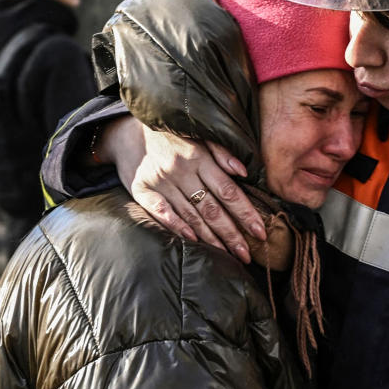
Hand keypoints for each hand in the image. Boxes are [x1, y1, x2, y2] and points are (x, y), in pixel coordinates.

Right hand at [96, 116, 265, 260]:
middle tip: (247, 255)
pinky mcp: (142, 191)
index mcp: (199, 158)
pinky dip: (177, 226)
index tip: (260, 232)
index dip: (246, 213)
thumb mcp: (199, 136)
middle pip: (212, 208)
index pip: (228, 191)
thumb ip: (222, 152)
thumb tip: (244, 173)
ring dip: (210, 238)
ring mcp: (161, 182)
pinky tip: (192, 241)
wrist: (127, 132)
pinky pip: (162, 212)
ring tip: (227, 255)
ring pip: (191, 215)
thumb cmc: (172, 137)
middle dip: (232, 234)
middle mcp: (181, 172)